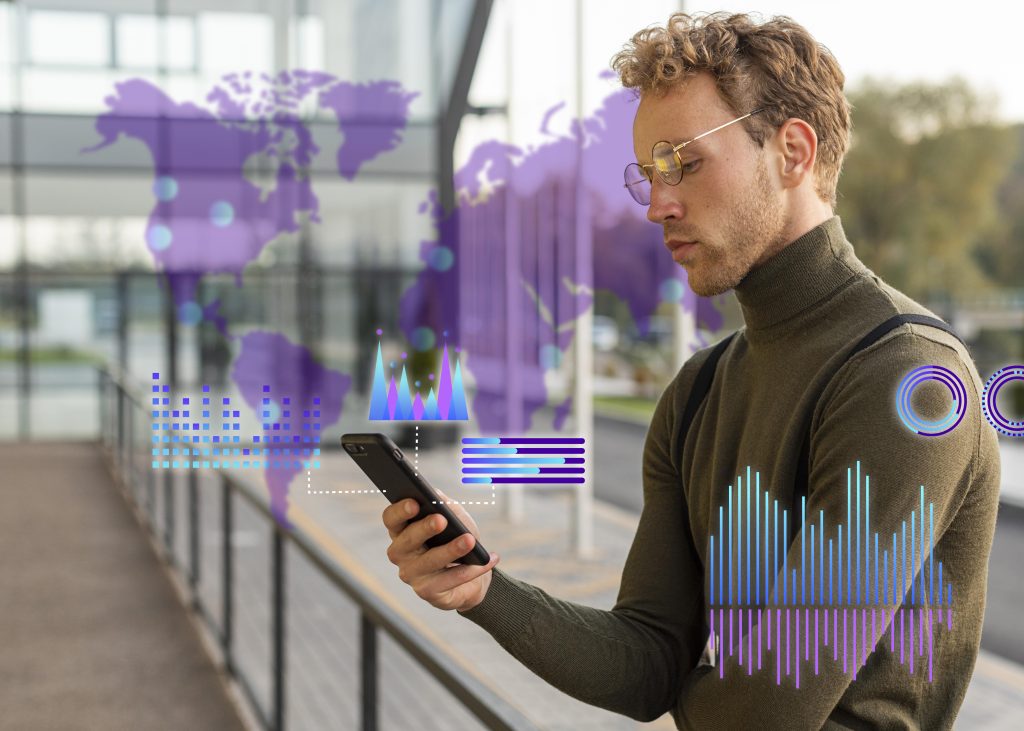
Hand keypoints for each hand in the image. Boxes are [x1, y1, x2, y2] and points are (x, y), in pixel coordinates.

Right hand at [382, 491, 498, 611]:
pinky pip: (450, 580)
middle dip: (425, 528)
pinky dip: (470, 570)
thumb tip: (437, 496)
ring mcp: (411, 574)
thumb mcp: (454, 516)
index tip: (414, 502)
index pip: (391, 519)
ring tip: (469, 540)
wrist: (472, 571)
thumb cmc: (456, 537)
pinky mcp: (427, 592)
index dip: (400, 511)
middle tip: (441, 520)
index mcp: (401, 530)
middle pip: (407, 539)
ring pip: (429, 561)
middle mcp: (400, 553)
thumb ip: (444, 504)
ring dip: (451, 550)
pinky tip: (487, 560)